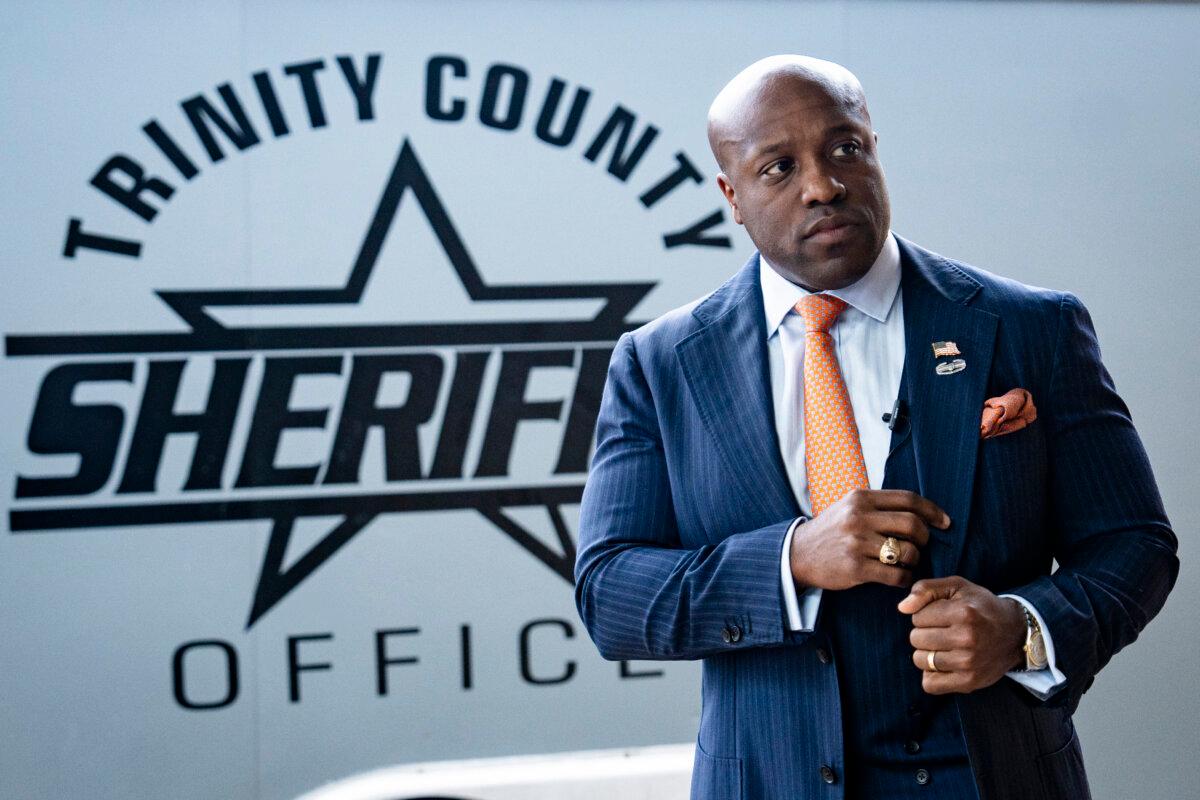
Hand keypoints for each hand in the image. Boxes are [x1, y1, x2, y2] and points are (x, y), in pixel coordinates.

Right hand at [789, 489, 949, 590]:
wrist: (797, 554)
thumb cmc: (831, 531)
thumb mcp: (849, 507)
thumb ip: (878, 505)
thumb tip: (920, 512)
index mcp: (860, 498)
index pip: (908, 499)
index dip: (932, 511)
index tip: (944, 522)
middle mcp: (859, 517)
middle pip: (912, 524)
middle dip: (925, 538)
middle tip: (922, 546)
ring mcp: (856, 543)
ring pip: (906, 551)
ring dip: (915, 560)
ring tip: (908, 563)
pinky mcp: (855, 568)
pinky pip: (895, 575)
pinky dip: (904, 578)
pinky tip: (900, 578)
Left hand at [898, 576, 1025, 694]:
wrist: (1016, 633)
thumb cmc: (980, 607)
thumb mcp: (956, 587)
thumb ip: (925, 589)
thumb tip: (902, 608)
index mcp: (963, 613)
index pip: (917, 617)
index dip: (925, 614)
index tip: (942, 615)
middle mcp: (966, 638)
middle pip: (916, 639)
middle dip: (925, 633)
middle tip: (944, 631)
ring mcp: (968, 663)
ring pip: (920, 660)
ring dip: (927, 653)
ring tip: (946, 646)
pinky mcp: (969, 682)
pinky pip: (930, 684)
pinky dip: (931, 675)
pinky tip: (944, 664)